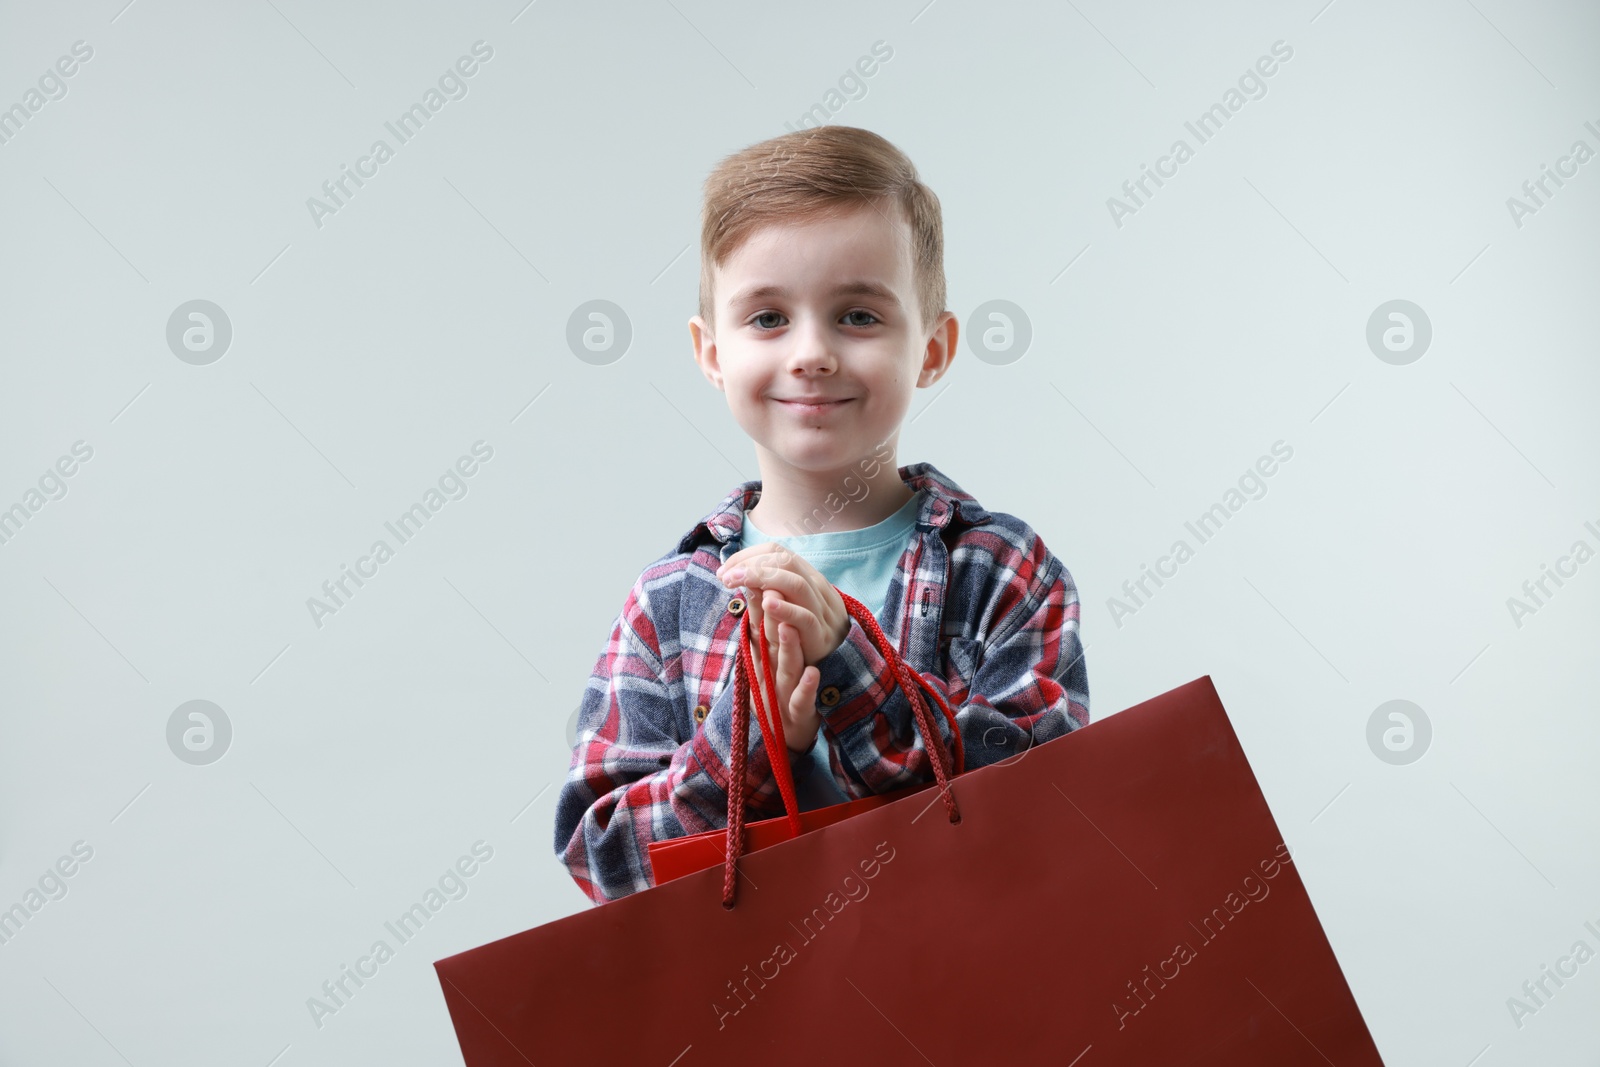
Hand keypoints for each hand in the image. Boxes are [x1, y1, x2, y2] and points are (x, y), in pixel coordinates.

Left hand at [718, 542, 848, 665]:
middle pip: (784, 561)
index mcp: (807, 576)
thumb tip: (737, 572)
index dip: (747, 556)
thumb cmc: (803, 631)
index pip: (776, 552)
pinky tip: (766, 604)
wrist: (837, 660)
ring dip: (760, 578)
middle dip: (750, 564)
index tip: (725, 570)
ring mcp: (820, 610)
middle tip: (724, 577)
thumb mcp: (785, 605)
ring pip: (795, 584)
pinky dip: (785, 608)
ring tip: (734, 583)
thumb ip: (765, 589)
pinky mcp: (820, 635)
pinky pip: (805, 617)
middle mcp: (815, 588)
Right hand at [742, 589, 822, 753]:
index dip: (758, 605)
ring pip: (785, 668)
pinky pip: (802, 700)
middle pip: (768, 645)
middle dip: (769, 620)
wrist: (785, 737)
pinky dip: (807, 688)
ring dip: (787, 648)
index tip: (755, 580)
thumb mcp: (762, 661)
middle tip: (770, 595)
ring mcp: (782, 693)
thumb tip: (754, 591)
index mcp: (762, 659)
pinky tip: (814, 673)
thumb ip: (758, 630)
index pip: (759, 628)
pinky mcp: (798, 714)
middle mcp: (769, 674)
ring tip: (788, 626)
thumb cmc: (775, 690)